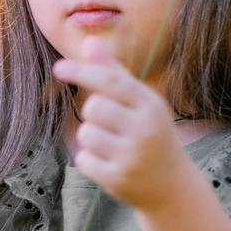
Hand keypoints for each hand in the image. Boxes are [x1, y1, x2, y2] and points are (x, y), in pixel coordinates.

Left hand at [53, 57, 191, 210]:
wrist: (172, 187)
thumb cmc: (151, 134)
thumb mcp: (140, 102)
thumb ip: (113, 73)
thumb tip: (88, 42)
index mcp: (151, 105)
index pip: (110, 81)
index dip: (82, 72)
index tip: (58, 67)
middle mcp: (144, 129)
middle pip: (93, 107)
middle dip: (92, 113)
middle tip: (111, 123)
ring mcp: (132, 156)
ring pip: (86, 134)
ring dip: (91, 138)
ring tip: (114, 145)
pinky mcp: (117, 179)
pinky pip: (83, 159)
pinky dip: (90, 160)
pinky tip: (111, 163)